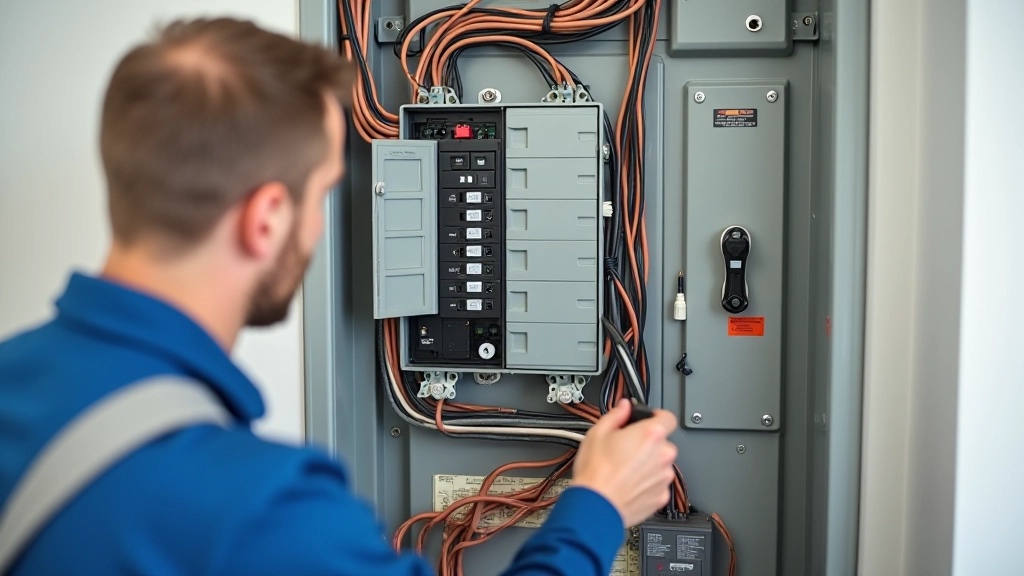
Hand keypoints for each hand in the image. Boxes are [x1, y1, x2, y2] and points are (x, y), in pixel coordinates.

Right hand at [571, 399, 678, 526]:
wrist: (595, 505)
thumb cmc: (596, 472)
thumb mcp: (597, 433)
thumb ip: (616, 415)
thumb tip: (624, 407)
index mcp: (651, 434)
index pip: (668, 417)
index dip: (657, 417)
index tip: (648, 420)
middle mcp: (663, 455)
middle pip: (663, 443)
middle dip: (648, 444)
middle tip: (627, 448)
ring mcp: (664, 477)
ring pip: (661, 464)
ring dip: (649, 464)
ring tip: (625, 469)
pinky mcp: (661, 496)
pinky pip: (658, 483)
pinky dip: (647, 482)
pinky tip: (629, 483)